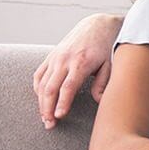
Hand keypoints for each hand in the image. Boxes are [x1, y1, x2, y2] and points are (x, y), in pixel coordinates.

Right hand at [34, 13, 123, 128]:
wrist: (97, 25)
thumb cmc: (107, 46)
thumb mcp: (111, 64)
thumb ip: (103, 83)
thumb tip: (98, 101)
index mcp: (80, 63)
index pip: (67, 87)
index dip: (61, 103)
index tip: (58, 116)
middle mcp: (64, 60)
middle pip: (50, 88)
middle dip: (47, 108)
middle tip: (49, 124)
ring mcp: (55, 57)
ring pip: (42, 83)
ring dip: (41, 102)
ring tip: (44, 117)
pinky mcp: (51, 56)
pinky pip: (39, 74)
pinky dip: (37, 89)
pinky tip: (41, 100)